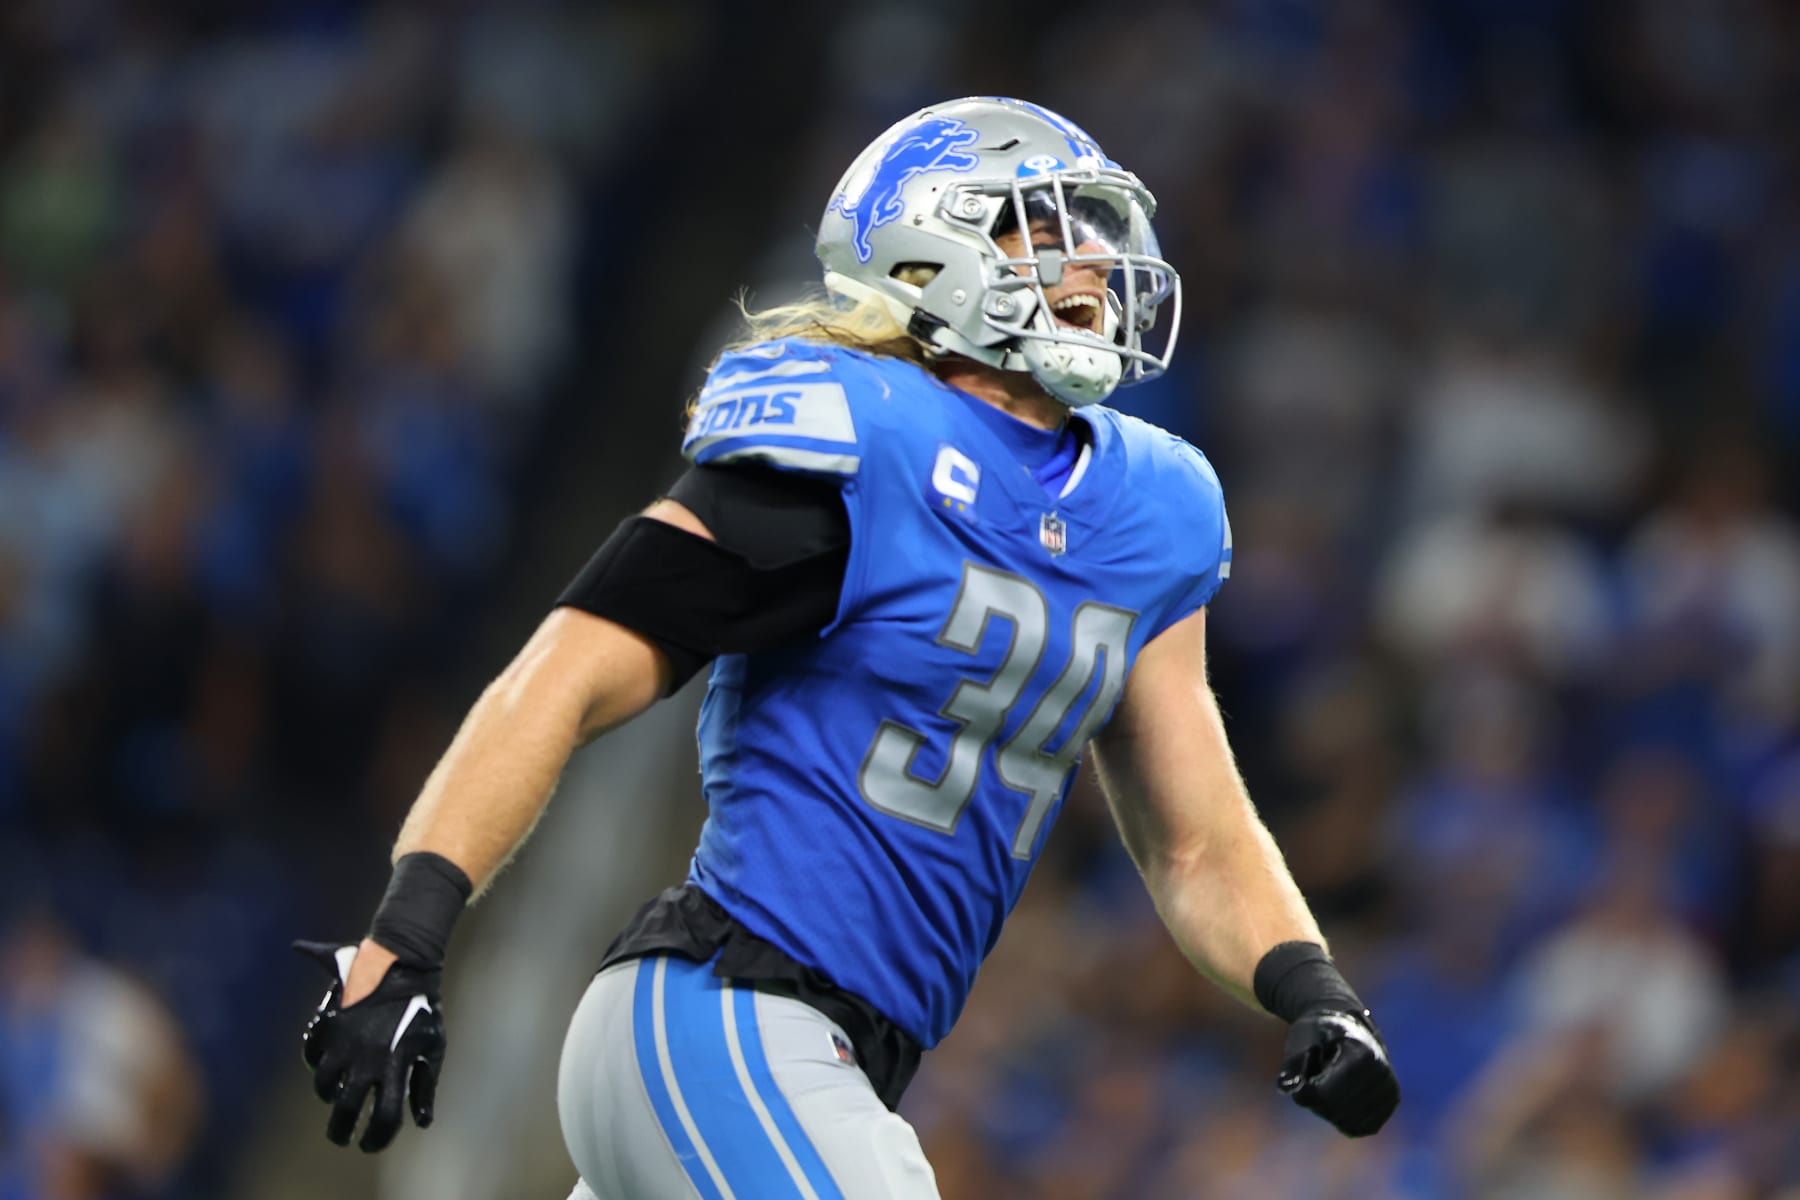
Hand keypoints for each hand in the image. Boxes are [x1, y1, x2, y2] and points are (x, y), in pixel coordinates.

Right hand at [295, 939, 444, 1151]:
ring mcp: (345, 1041)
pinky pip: (311, 1053)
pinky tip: (325, 1062)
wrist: (404, 962)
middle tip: (341, 1136)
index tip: (368, 1144)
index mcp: (395, 1065)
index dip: (376, 1139)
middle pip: (343, 1109)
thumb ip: (425, 1084)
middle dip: (340, 1130)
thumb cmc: (424, 1007)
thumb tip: (421, 1122)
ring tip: (336, 1094)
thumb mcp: (433, 1046)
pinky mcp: (330, 1023)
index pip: (383, 1116)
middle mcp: (366, 1058)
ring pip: (323, 1085)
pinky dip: (314, 1061)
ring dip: (329, 1094)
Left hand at [1276, 1006, 1399, 1136]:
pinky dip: (1342, 1117)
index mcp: (1362, 1056)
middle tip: (1319, 1072)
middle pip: (1333, 1111)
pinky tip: (1343, 1093)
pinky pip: (1356, 1128)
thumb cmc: (1319, 1032)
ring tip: (1333, 1079)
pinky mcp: (1388, 1106)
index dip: (1303, 1088)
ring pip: (1344, 1122)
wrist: (1347, 1024)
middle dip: (1316, 1098)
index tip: (1306, 1069)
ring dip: (1329, 1108)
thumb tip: (1285, 1086)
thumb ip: (1292, 1063)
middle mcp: (1383, 1075)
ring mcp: (1389, 1092)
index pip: (1322, 1095)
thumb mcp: (1301, 1038)